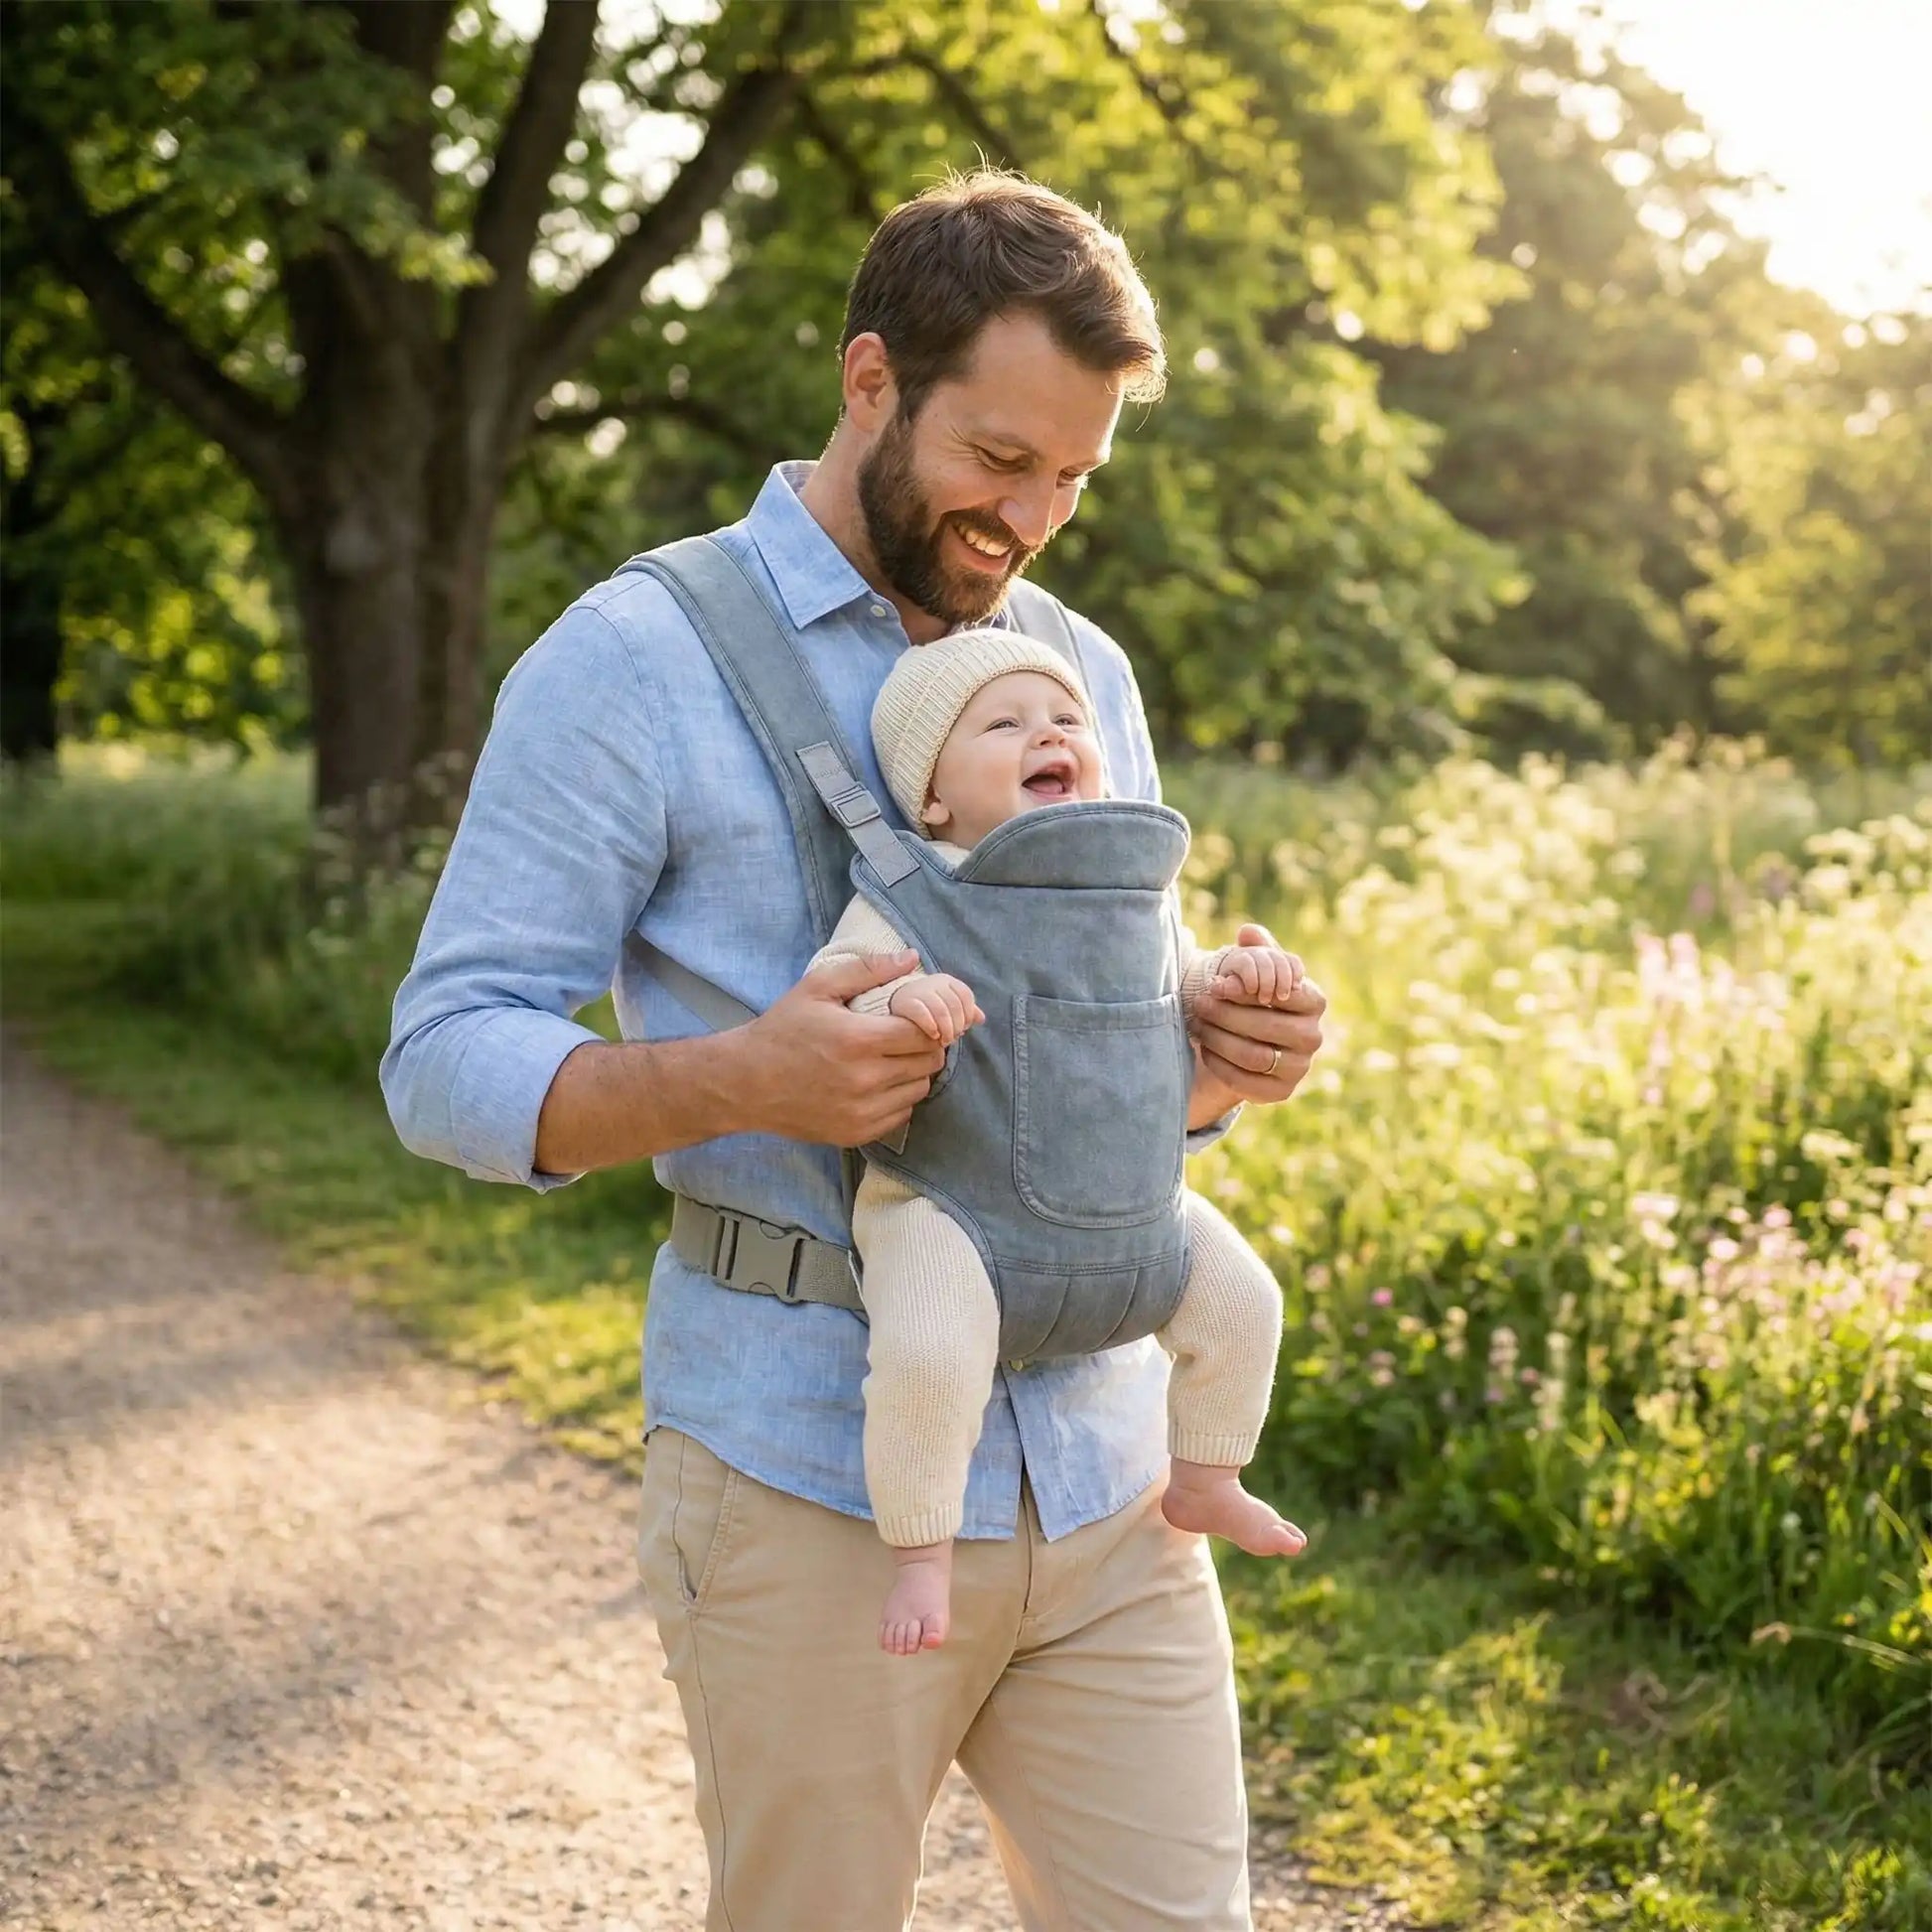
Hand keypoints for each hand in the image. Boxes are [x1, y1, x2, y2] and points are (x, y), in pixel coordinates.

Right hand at [737, 952, 946, 1147]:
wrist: (745, 1082)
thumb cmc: (782, 1030)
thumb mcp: (817, 987)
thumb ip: (867, 970)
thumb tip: (912, 958)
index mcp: (857, 1040)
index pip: (924, 1033)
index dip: (927, 1024)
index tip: (915, 1019)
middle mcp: (864, 1080)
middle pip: (927, 1063)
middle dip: (924, 1046)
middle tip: (904, 1038)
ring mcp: (861, 1112)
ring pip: (919, 1090)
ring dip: (913, 1073)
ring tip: (891, 1059)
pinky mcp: (856, 1133)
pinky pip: (901, 1114)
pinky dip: (898, 1098)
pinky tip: (877, 1084)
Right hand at [888, 971, 984, 1045]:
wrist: (896, 1004)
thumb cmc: (926, 1007)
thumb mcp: (946, 1006)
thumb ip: (965, 1010)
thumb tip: (981, 1018)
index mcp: (946, 981)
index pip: (965, 995)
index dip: (968, 1013)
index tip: (964, 1028)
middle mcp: (933, 982)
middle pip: (954, 1004)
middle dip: (957, 1024)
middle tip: (953, 1038)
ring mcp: (918, 991)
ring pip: (941, 1010)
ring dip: (946, 1029)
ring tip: (944, 1041)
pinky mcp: (904, 1002)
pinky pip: (922, 1013)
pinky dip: (931, 1026)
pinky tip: (933, 1035)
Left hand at [1189, 922, 1325, 1109]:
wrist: (1252, 1042)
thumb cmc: (1254, 999)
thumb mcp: (1257, 971)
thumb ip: (1256, 950)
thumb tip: (1247, 932)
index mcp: (1314, 1001)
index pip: (1282, 993)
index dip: (1246, 990)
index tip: (1217, 983)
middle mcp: (1313, 1036)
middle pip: (1266, 1026)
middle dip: (1226, 1014)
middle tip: (1198, 1003)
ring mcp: (1300, 1067)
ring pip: (1253, 1055)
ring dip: (1219, 1038)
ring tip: (1197, 1024)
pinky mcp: (1281, 1091)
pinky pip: (1246, 1081)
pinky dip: (1219, 1064)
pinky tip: (1204, 1049)